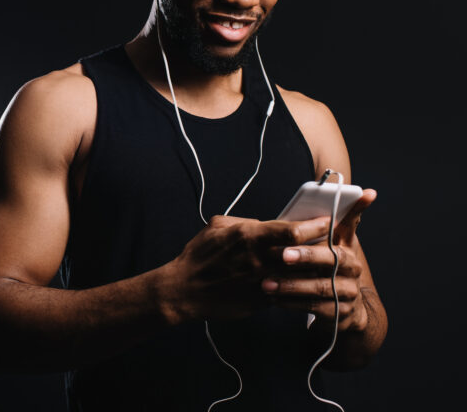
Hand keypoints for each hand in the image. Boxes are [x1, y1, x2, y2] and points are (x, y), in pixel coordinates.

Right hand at [162, 214, 332, 324]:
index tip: (328, 221)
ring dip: (316, 268)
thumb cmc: (199, 255)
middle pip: (303, 253)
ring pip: (300, 274)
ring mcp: (262, 281)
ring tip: (328, 262)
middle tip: (336, 241)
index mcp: (249, 236)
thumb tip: (265, 223)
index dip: (315, 225)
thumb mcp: (218, 226)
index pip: (292, 230)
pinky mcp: (261, 300)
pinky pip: (288, 291)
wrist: (186, 290)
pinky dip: (299, 285)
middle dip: (323, 246)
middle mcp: (259, 259)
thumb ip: (246, 222)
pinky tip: (306, 281)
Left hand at [261, 189, 376, 331]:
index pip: (352, 223)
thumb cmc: (322, 273)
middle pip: (332, 259)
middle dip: (307, 255)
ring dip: (291, 284)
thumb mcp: (320, 249)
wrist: (342, 314)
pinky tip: (275, 298)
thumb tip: (309, 202)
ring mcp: (349, 292)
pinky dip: (293, 302)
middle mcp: (352, 268)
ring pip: (320, 286)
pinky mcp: (341, 313)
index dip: (358, 208)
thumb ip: (315, 228)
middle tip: (283, 255)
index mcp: (346, 246)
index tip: (364, 192)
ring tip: (266, 283)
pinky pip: (315, 307)